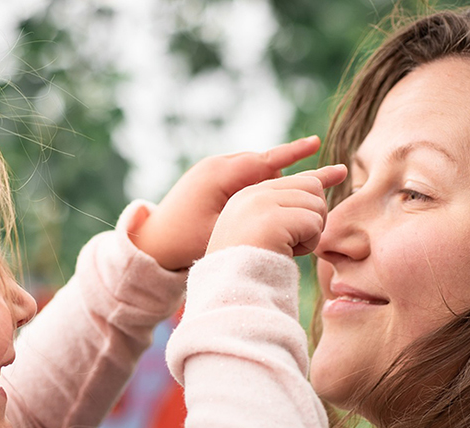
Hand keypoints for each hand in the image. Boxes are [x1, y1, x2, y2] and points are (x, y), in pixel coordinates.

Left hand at [131, 136, 322, 269]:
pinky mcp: (209, 178)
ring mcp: (211, 170)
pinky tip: (268, 200)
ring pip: (254, 170)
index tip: (317, 143)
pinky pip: (242, 175)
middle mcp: (216, 165)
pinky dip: (257, 185)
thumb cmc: (185, 241)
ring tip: (287, 204)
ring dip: (270, 183)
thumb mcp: (221, 231)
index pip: (265, 160)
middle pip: (263, 165)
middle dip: (286, 178)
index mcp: (219, 174)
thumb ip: (253, 216)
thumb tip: (287, 207)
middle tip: (311, 193)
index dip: (294, 152)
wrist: (152, 240)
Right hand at [206, 165, 347, 256]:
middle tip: (295, 241)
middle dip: (314, 216)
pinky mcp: (273, 219)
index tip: (341, 172)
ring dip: (311, 233)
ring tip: (286, 248)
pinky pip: (313, 223)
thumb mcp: (267, 230)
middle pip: (312, 187)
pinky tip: (287, 253)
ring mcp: (261, 204)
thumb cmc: (253, 268)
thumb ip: (288, 208)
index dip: (321, 178)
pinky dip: (308, 244)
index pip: (296, 179)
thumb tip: (332, 179)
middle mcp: (253, 193)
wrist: (232, 289)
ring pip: (316, 204)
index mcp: (248, 196)